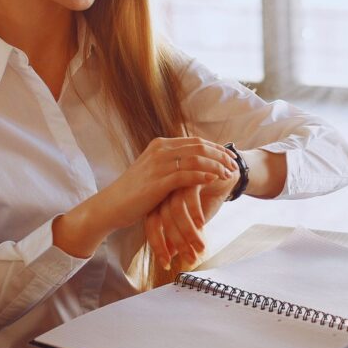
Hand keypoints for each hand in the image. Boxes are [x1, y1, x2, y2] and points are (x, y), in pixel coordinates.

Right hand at [54, 137, 235, 257]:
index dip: (216, 149)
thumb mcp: (153, 172)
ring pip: (196, 159)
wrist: (111, 206)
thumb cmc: (134, 193)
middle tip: (235, 165)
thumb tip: (192, 163)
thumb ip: (171, 164)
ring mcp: (158, 165)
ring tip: (229, 174)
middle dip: (221, 156)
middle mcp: (160, 150)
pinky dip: (203, 176)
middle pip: (199, 147)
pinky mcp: (158, 181)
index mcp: (161, 145)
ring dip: (216, 166)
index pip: (196, 142)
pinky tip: (214, 180)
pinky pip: (186, 175)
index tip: (231, 157)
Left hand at [145, 169, 237, 268]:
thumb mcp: (193, 218)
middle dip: (176, 243)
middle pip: (162, 219)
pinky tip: (201, 225)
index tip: (166, 263)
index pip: (152, 224)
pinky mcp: (192, 174)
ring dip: (188, 233)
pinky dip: (195, 213)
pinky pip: (189, 196)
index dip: (158, 245)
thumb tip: (170, 256)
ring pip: (176, 210)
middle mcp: (166, 189)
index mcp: (160, 199)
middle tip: (189, 259)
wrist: (228, 172)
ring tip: (200, 248)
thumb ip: (179, 233)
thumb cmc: (208, 196)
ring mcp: (177, 180)